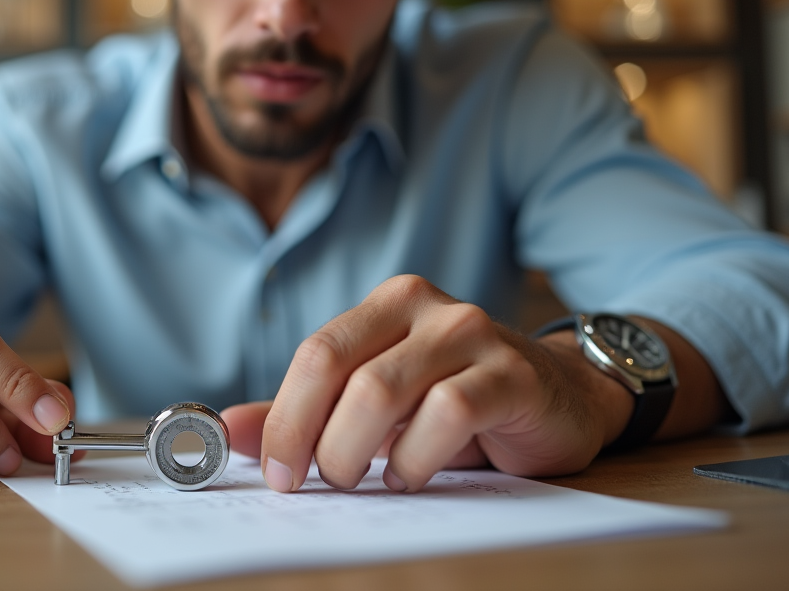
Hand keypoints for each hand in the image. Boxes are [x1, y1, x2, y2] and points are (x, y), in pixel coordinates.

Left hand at [222, 275, 635, 492]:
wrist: (562, 396)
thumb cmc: (457, 401)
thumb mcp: (378, 405)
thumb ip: (305, 412)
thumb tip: (227, 430)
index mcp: (387, 305)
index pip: (316, 354)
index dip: (285, 417)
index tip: (276, 473)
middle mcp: (426, 307)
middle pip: (340, 371)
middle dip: (313, 438)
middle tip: (316, 483)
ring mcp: (472, 334)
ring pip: (383, 392)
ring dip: (356, 452)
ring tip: (362, 481)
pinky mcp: (512, 374)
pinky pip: (447, 413)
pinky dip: (417, 457)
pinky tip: (411, 474)